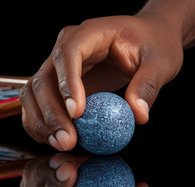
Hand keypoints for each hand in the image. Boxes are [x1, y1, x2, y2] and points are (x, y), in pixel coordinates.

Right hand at [19, 14, 183, 150]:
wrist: (148, 41)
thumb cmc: (153, 45)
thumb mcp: (159, 62)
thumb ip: (148, 85)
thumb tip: (138, 114)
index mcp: (90, 33)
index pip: (68, 53)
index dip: (67, 83)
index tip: (76, 113)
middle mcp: (67, 47)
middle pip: (45, 77)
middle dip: (51, 112)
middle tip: (67, 140)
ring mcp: (61, 66)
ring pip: (35, 92)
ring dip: (41, 121)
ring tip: (60, 144)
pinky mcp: (61, 84)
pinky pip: (41, 102)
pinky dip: (41, 122)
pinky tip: (52, 139)